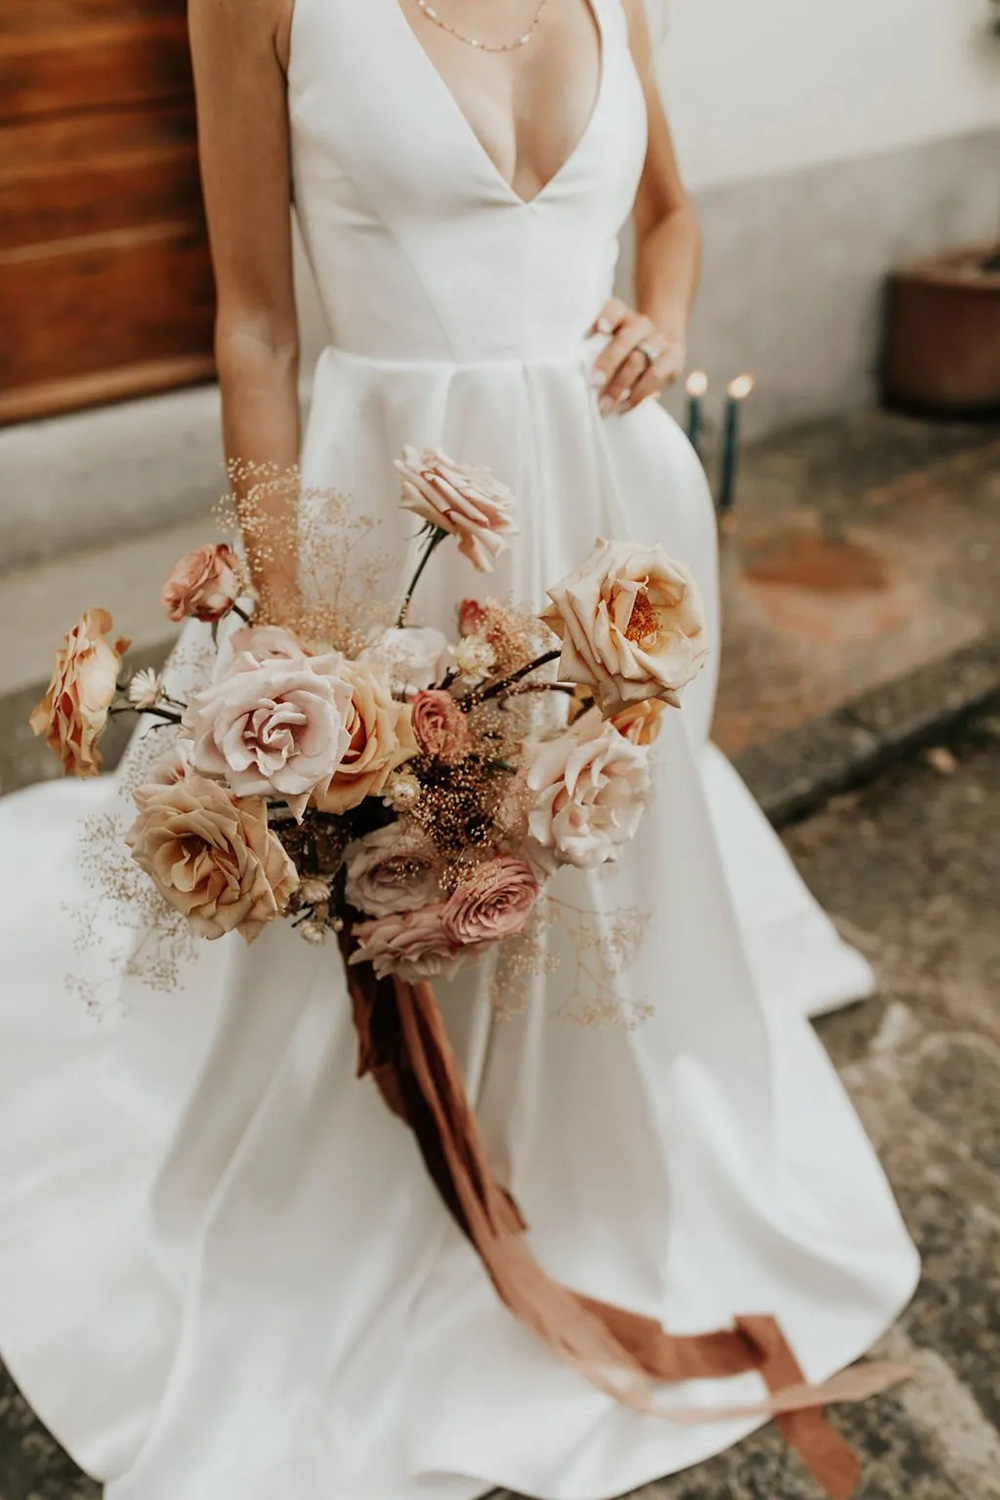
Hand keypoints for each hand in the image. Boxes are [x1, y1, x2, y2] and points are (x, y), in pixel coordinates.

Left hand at [589, 298, 685, 415]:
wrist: (661, 350)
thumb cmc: (623, 351)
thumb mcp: (608, 344)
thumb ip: (592, 350)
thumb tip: (576, 374)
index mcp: (622, 317)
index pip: (615, 308)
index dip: (608, 316)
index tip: (600, 328)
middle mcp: (641, 326)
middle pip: (626, 339)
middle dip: (609, 361)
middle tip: (594, 381)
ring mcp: (658, 342)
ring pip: (638, 361)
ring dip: (619, 385)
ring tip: (604, 405)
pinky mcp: (671, 362)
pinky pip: (654, 379)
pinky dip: (636, 395)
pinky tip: (622, 407)